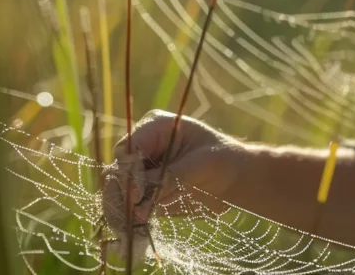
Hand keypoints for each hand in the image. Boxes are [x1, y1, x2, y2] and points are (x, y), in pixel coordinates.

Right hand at [101, 110, 243, 243]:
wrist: (236, 177)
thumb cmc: (223, 159)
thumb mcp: (199, 164)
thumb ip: (169, 178)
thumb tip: (138, 200)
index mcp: (156, 127)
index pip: (128, 148)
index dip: (128, 171)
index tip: (137, 194)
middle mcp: (144, 147)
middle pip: (118, 170)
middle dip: (121, 192)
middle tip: (131, 212)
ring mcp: (142, 169)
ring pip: (119, 190)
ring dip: (123, 207)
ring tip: (132, 223)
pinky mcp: (145, 191)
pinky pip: (130, 204)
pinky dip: (130, 216)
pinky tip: (134, 227)